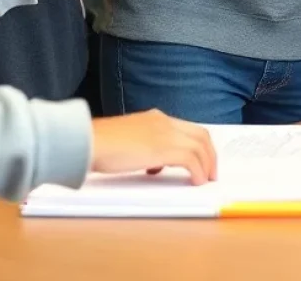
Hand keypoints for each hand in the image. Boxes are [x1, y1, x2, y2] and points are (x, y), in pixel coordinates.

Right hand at [91, 110, 216, 183]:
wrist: (89, 141)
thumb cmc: (100, 144)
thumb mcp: (128, 141)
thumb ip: (144, 148)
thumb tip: (154, 165)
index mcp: (156, 118)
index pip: (188, 128)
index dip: (200, 144)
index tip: (202, 160)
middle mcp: (164, 122)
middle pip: (200, 134)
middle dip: (210, 154)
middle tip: (211, 171)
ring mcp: (164, 133)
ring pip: (199, 146)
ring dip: (207, 164)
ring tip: (207, 179)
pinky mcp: (162, 148)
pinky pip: (191, 159)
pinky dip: (198, 170)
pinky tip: (197, 182)